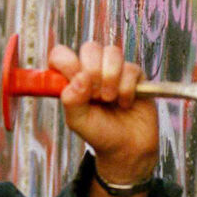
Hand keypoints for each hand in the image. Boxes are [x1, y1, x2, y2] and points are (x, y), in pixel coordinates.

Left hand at [48, 41, 158, 184]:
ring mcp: (115, 70)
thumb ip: (71, 100)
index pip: (61, 54)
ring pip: (112, 52)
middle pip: (90, 48)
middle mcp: (93, 69)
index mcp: (73, 77)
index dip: (67, 63)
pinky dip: (127, 88)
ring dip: (111, 78)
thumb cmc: (99, 132)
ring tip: (110, 99)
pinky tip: (125, 103)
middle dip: (93, 72)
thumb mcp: (78, 121)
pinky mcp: (135, 75)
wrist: (127, 148)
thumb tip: (80, 77)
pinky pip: (131, 68)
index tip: (74, 82)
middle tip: (96, 96)